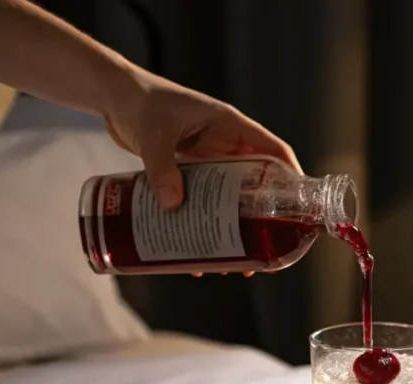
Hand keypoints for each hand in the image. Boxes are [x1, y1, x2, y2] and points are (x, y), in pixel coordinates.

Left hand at [103, 70, 299, 277]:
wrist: (114, 97)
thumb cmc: (139, 101)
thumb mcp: (154, 134)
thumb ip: (162, 167)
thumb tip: (174, 205)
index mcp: (230, 125)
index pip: (273, 150)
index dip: (290, 176)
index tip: (298, 206)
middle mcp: (224, 143)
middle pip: (257, 181)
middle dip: (262, 214)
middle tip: (264, 246)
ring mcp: (207, 158)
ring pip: (232, 195)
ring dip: (235, 224)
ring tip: (235, 258)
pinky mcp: (189, 171)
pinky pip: (205, 199)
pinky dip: (205, 221)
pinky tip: (199, 247)